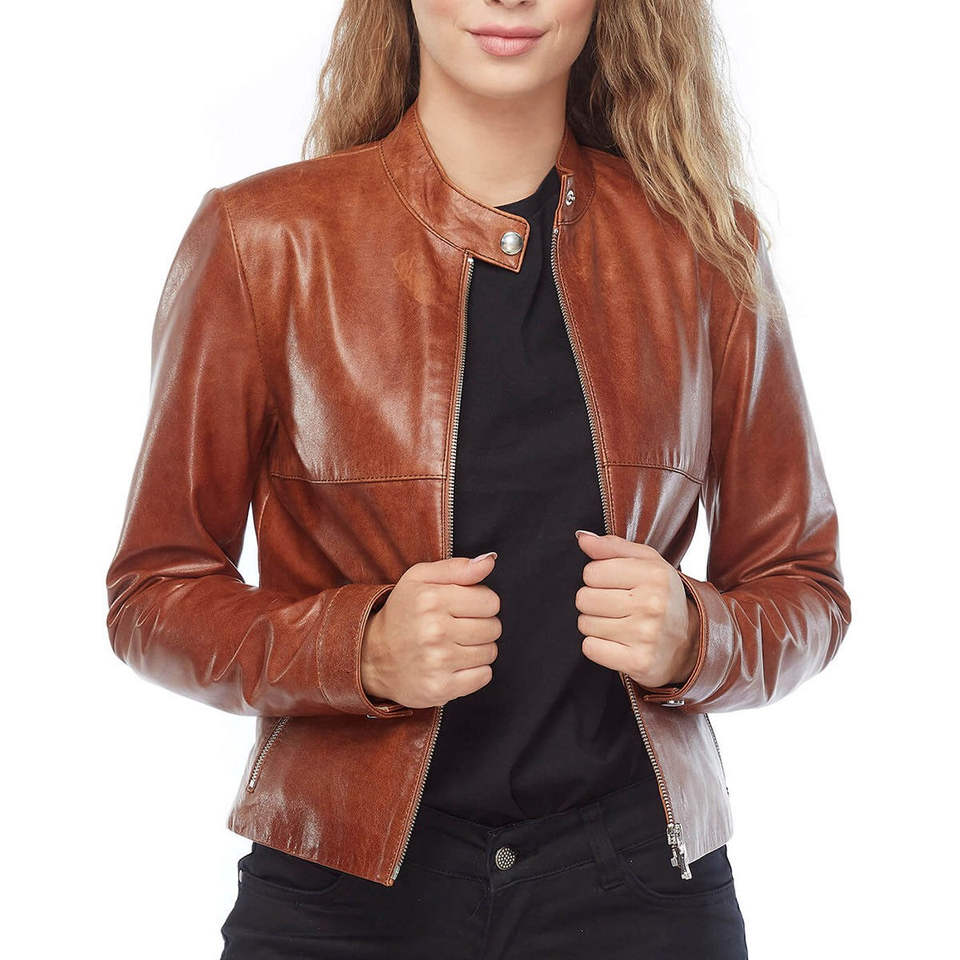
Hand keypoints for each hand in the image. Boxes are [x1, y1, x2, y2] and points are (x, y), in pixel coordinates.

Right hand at [359, 553, 501, 708]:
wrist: (371, 657)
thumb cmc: (401, 613)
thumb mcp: (420, 578)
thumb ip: (458, 567)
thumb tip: (489, 561)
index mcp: (431, 599)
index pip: (491, 601)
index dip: (480, 603)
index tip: (462, 608)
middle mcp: (434, 630)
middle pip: (493, 627)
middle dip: (480, 626)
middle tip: (456, 628)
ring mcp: (437, 662)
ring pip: (490, 652)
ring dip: (477, 649)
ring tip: (453, 645)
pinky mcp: (440, 688)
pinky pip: (484, 676)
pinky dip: (474, 672)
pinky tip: (454, 664)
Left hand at [573, 530, 699, 689]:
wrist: (692, 643)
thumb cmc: (662, 597)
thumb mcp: (647, 563)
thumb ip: (612, 547)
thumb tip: (581, 538)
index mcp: (654, 574)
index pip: (591, 572)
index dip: (598, 578)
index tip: (617, 586)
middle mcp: (652, 604)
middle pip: (584, 598)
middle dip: (594, 602)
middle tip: (617, 607)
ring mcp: (646, 635)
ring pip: (585, 624)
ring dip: (595, 625)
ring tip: (619, 624)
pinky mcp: (638, 662)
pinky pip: (590, 648)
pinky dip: (598, 646)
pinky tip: (617, 643)